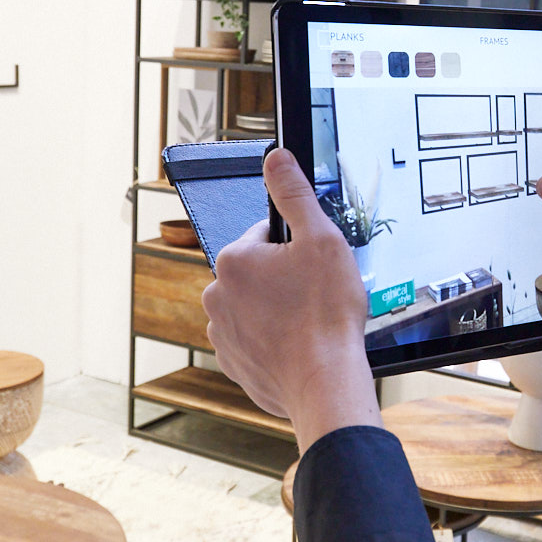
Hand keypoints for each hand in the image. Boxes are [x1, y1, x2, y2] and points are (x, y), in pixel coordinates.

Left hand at [202, 149, 383, 450]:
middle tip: (315, 297)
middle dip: (284, 279)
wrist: (325, 382)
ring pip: (255, 306)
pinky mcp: (232, 363)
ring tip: (308, 324)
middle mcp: (216, 295)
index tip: (314, 267)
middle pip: (258, 272)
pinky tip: (298, 345)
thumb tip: (276, 159)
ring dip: (277, 310)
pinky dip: (273, 341)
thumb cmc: (326, 315)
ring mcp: (221, 333)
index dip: (296, 247)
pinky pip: (254, 339)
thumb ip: (294, 195)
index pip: (265, 235)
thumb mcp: (321, 240)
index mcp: (233, 260)